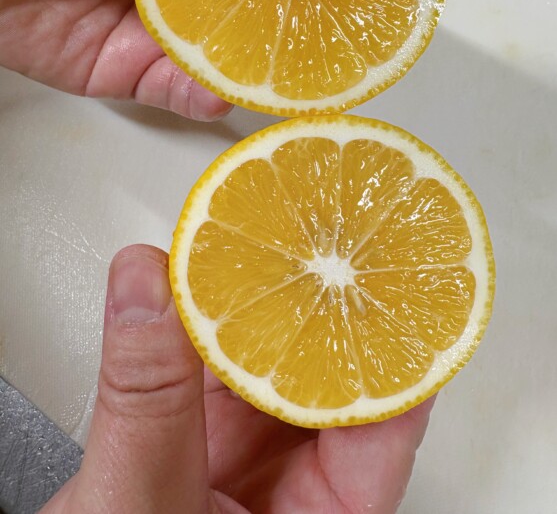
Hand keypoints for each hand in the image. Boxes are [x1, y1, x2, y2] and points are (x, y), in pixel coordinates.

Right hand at [41, 245, 433, 513]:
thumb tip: (149, 289)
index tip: (387, 281)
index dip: (391, 350)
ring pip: (274, 357)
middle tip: (329, 239)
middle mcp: (292, 484)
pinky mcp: (203, 426)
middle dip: (324, 304)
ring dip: (264, 298)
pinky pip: (218, 358)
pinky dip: (208, 314)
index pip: (382, 431)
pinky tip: (206, 273)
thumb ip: (148, 404)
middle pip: (333, 376)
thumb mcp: (138, 506)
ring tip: (273, 237)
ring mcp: (248, 451)